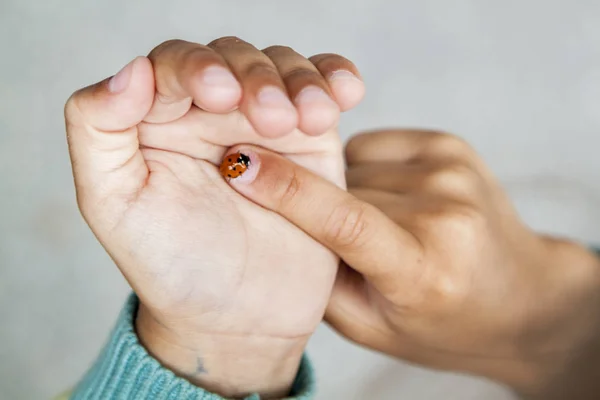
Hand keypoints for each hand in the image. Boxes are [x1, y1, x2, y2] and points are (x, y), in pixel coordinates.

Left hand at [64, 37, 363, 396]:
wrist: (238, 317)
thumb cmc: (173, 267)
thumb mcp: (114, 204)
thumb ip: (98, 129)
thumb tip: (131, 68)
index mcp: (157, 117)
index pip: (174, 63)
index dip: (197, 66)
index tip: (220, 96)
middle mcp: (210, 112)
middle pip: (235, 56)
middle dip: (256, 77)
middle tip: (271, 122)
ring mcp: (264, 123)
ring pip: (284, 67)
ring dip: (299, 81)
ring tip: (308, 122)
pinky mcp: (309, 140)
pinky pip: (324, 93)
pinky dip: (335, 80)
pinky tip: (345, 92)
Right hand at [225, 130, 599, 398]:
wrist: (519, 296)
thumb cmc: (439, 323)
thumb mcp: (370, 326)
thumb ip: (321, 276)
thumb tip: (275, 217)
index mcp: (422, 270)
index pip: (345, 221)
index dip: (287, 190)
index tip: (239, 166)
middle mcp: (443, 214)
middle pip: (342, 189)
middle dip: (318, 205)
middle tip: (337, 240)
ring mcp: (451, 172)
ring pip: (353, 165)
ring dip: (346, 189)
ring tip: (380, 223)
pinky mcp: (449, 145)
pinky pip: (372, 146)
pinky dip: (365, 169)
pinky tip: (392, 199)